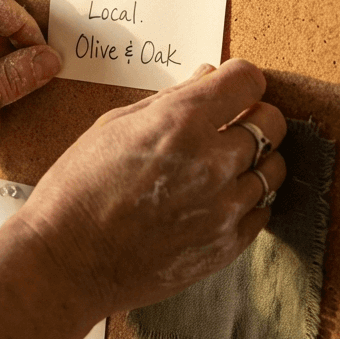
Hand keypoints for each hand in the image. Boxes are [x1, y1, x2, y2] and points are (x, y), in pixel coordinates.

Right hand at [14, 59, 286, 315]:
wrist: (66, 263)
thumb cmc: (79, 190)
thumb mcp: (115, 125)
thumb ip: (171, 99)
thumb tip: (208, 76)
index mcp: (182, 122)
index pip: (248, 79)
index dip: (240, 78)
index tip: (231, 86)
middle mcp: (212, 162)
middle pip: (272, 122)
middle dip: (254, 115)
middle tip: (230, 123)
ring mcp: (224, 209)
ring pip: (273, 170)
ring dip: (252, 161)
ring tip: (218, 167)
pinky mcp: (226, 246)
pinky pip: (262, 212)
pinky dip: (246, 201)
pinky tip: (216, 200)